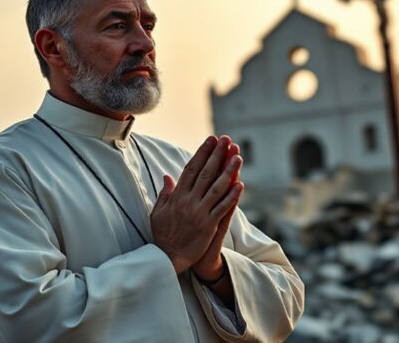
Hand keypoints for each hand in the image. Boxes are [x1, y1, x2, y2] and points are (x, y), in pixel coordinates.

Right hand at [151, 136, 241, 274]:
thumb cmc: (161, 235)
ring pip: (217, 188)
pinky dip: (232, 196)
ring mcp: (199, 213)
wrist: (166, 257)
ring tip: (237, 156)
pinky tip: (240, 184)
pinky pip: (223, 208)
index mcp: (177, 196)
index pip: (191, 169)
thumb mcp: (158, 211)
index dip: (202, 153)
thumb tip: (167, 176)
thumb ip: (165, 193)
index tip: (211, 140)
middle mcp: (189, 201)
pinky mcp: (208, 225)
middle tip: (226, 140)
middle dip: (217, 154)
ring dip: (228, 171)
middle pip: (206, 173)